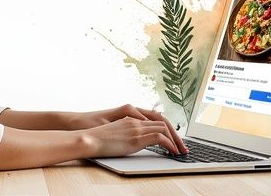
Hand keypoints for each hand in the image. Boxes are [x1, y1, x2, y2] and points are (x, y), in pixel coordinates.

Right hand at [65, 104, 186, 153]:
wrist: (87, 138)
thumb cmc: (96, 138)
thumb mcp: (113, 133)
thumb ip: (125, 134)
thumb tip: (131, 142)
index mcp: (130, 118)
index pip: (154, 119)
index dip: (166, 129)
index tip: (173, 139)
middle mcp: (135, 120)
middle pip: (163, 122)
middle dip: (175, 134)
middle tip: (183, 146)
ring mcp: (136, 127)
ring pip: (164, 128)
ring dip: (175, 140)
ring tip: (180, 150)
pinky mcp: (136, 137)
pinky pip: (159, 137)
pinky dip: (169, 144)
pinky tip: (172, 151)